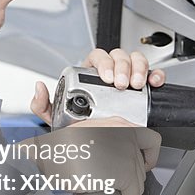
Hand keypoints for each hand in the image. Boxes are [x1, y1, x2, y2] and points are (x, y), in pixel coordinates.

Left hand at [30, 47, 165, 125]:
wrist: (100, 138)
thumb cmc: (80, 122)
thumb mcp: (59, 115)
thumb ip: (44, 104)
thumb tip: (39, 88)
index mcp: (90, 73)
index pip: (97, 56)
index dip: (103, 63)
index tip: (106, 76)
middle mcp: (110, 71)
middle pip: (118, 56)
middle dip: (122, 68)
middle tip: (121, 84)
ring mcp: (128, 76)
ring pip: (136, 59)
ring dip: (138, 69)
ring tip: (135, 85)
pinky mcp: (142, 84)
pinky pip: (151, 73)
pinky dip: (155, 74)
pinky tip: (153, 82)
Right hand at [64, 116, 160, 194]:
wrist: (53, 153)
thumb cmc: (61, 145)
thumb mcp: (87, 135)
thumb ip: (106, 143)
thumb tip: (111, 160)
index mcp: (118, 124)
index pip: (150, 140)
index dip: (149, 155)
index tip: (144, 163)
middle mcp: (127, 135)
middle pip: (142, 164)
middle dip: (134, 177)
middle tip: (123, 185)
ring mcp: (128, 153)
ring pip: (139, 180)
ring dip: (130, 191)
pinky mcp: (124, 172)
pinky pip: (133, 194)